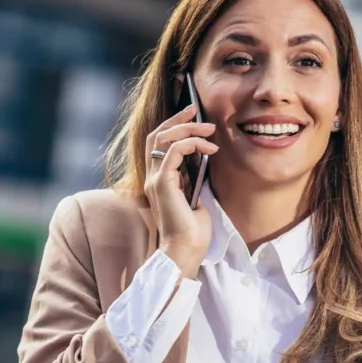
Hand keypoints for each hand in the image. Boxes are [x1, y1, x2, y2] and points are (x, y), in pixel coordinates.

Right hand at [143, 104, 218, 277]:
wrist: (185, 251)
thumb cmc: (192, 231)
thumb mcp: (195, 198)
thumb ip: (192, 179)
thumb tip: (202, 158)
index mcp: (158, 180)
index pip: (158, 144)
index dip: (173, 126)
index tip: (193, 118)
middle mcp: (152, 177)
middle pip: (156, 135)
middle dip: (177, 119)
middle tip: (196, 111)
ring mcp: (155, 180)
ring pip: (163, 139)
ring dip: (188, 129)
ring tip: (209, 129)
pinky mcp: (162, 184)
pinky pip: (173, 151)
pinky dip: (192, 144)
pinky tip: (209, 149)